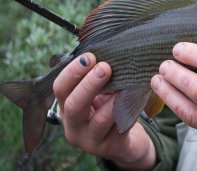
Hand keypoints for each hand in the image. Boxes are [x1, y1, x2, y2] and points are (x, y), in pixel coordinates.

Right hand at [53, 52, 155, 170]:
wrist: (125, 140)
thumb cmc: (109, 109)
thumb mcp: (98, 94)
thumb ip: (96, 76)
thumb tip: (107, 50)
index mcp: (66, 108)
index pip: (60, 89)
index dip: (72, 72)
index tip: (90, 56)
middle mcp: (73, 126)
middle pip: (73, 105)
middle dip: (89, 84)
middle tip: (105, 67)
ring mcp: (91, 140)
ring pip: (99, 120)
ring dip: (113, 99)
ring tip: (125, 85)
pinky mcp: (111, 147)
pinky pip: (121, 128)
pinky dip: (129, 111)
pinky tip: (137, 97)